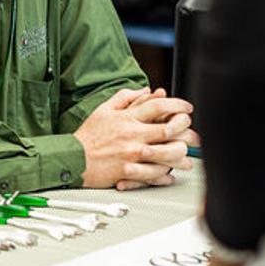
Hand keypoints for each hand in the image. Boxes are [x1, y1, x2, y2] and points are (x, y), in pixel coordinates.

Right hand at [74, 88, 194, 189]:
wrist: (72, 158)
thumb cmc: (88, 136)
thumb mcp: (104, 109)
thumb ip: (127, 97)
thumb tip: (147, 90)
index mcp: (128, 118)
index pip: (159, 106)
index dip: (178, 105)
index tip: (188, 109)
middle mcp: (132, 135)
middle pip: (170, 129)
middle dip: (186, 131)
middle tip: (192, 134)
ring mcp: (132, 154)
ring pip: (167, 154)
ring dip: (181, 155)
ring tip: (185, 156)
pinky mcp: (129, 172)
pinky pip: (155, 174)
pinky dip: (165, 175)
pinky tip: (169, 173)